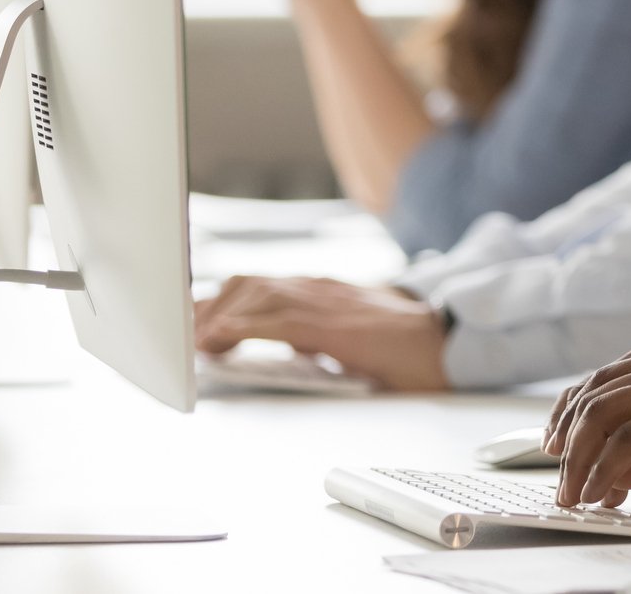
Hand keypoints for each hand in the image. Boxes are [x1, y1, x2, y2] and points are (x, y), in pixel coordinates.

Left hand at [195, 276, 448, 390]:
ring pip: (255, 297)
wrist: (446, 341)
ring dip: (217, 318)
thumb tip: (296, 345)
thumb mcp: (354, 331)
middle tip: (183, 335)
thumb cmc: (406, 344)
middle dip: (209, 308)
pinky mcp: (331, 325)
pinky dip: (239, 329)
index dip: (222, 300)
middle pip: (248, 286)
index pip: (260, 285)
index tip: (196, 319)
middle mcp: (319, 289)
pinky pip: (275, 321)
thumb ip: (323, 331)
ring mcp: (325, 303)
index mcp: (324, 291)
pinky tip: (217, 342)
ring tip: (193, 343)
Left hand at [544, 335, 630, 511]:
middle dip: (564, 440)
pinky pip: (626, 441)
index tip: (553, 446)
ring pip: (601, 413)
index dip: (568, 413)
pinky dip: (603, 472)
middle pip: (594, 392)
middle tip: (558, 479)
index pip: (602, 377)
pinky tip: (600, 494)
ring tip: (572, 494)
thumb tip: (601, 475)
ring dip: (577, 460)